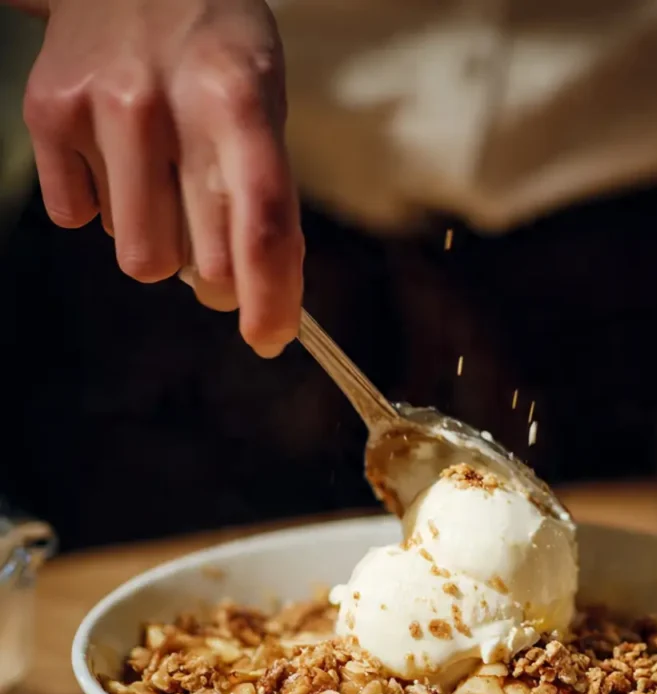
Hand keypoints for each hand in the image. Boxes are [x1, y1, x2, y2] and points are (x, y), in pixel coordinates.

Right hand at [22, 0, 302, 354]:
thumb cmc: (215, 54)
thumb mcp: (264, 108)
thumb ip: (265, 201)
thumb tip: (261, 303)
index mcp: (240, 103)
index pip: (263, 226)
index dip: (271, 297)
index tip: (270, 339)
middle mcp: (165, 104)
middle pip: (202, 263)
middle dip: (219, 280)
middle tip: (218, 251)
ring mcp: (100, 108)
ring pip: (142, 258)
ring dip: (160, 243)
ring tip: (161, 180)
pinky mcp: (46, 112)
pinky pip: (78, 220)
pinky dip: (103, 207)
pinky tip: (116, 155)